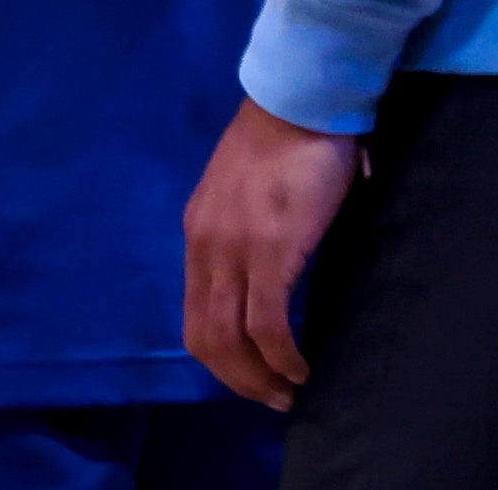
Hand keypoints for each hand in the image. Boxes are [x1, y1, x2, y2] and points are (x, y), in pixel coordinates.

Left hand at [183, 97, 358, 410]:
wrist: (302, 100)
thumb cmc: (288, 138)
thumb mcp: (248, 191)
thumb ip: (250, 229)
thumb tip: (276, 264)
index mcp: (199, 232)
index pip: (194, 315)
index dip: (222, 358)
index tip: (253, 374)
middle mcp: (206, 247)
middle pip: (206, 339)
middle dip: (239, 380)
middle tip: (273, 398)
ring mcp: (235, 251)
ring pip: (230, 339)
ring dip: (259, 378)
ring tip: (289, 393)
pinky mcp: (270, 251)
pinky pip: (266, 324)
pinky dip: (281, 357)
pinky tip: (301, 367)